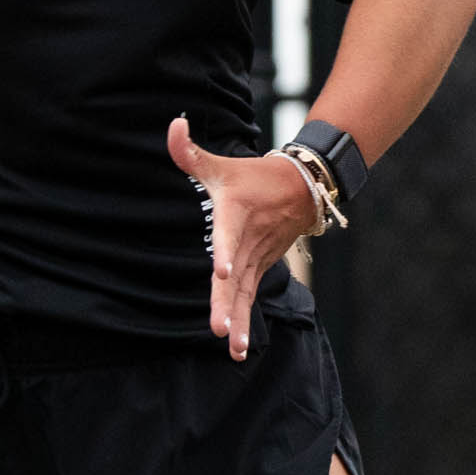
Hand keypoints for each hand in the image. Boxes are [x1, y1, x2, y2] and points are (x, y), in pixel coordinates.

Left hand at [166, 117, 315, 360]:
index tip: (222, 271)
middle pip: (238, 275)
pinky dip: (246, 321)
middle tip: (219, 329)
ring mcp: (257, 257)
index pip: (230, 234)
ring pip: (246, 292)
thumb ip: (191, 152)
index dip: (225, 251)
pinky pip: (252, 297)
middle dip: (228, 303)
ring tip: (231, 348)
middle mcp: (249, 240)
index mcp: (236, 214)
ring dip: (240, 320)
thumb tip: (173, 125)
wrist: (302, 186)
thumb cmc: (253, 175)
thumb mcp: (221, 165)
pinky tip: (237, 349)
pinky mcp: (261, 268)